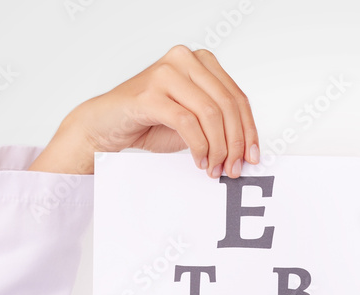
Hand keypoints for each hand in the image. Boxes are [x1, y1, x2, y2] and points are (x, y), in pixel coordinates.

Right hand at [29, 45, 258, 176]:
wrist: (106, 125)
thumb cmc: (150, 122)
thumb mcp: (194, 121)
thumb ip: (218, 125)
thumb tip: (248, 149)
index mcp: (200, 62)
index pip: (237, 97)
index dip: (249, 131)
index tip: (253, 156)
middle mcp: (184, 60)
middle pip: (227, 105)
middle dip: (236, 143)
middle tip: (234, 168)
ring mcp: (165, 73)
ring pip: (210, 114)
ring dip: (218, 148)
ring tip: (215, 168)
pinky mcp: (149, 93)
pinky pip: (187, 123)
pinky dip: (199, 146)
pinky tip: (200, 161)